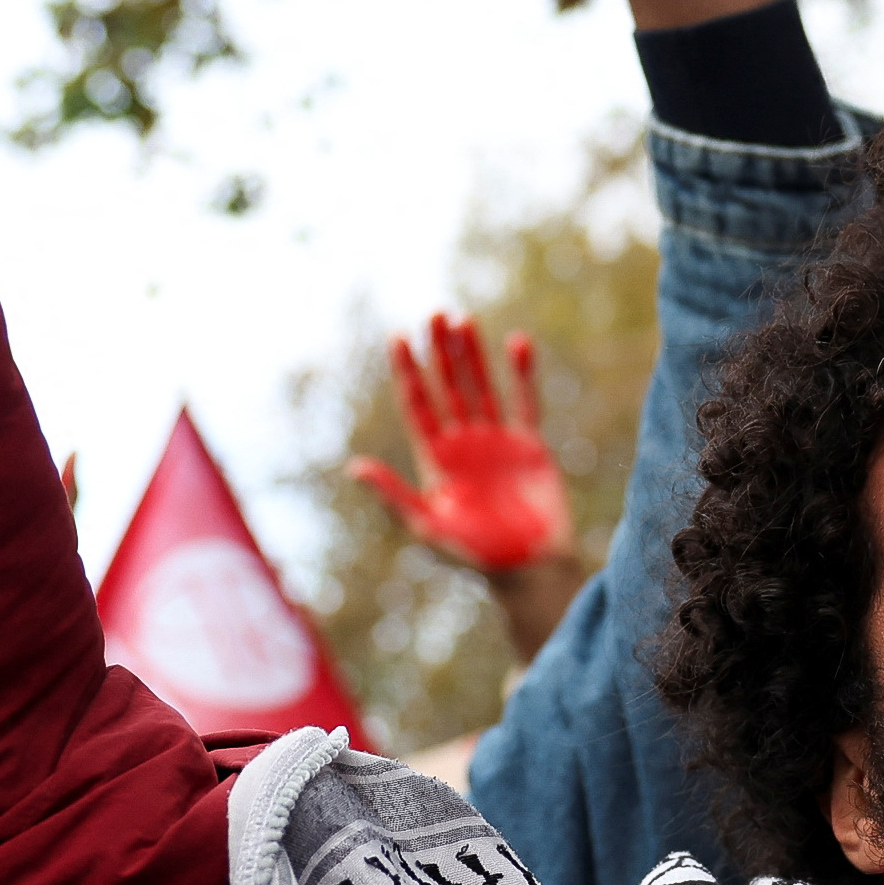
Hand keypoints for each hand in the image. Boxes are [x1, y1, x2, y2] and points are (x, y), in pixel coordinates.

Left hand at [351, 313, 574, 575]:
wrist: (525, 570)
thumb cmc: (472, 555)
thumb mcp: (425, 525)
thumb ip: (393, 495)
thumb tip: (354, 467)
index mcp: (434, 458)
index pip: (417, 403)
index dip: (407, 371)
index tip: (398, 336)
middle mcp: (463, 443)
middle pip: (447, 386)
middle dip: (440, 352)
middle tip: (434, 313)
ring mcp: (496, 441)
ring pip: (481, 386)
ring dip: (473, 354)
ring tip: (464, 319)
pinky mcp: (529, 446)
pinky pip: (525, 401)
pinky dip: (522, 374)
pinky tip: (517, 343)